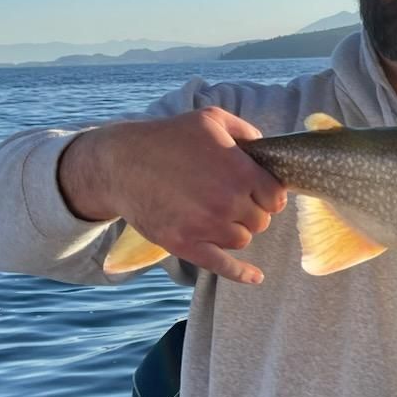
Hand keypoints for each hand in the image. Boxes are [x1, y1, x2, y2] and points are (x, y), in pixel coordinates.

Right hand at [60, 107, 286, 283]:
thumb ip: (246, 132)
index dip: (267, 194)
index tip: (256, 191)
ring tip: (216, 214)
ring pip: (241, 239)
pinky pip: (223, 265)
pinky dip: (241, 273)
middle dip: (250, 211)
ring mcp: (206, 226)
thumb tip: (266, 149)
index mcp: (240, 173)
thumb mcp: (211, 119)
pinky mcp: (185, 244)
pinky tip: (256, 277)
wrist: (121, 163)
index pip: (276, 198)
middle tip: (230, 200)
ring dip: (235, 230)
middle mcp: (228, 202)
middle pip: (260, 220)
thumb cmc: (168, 137)